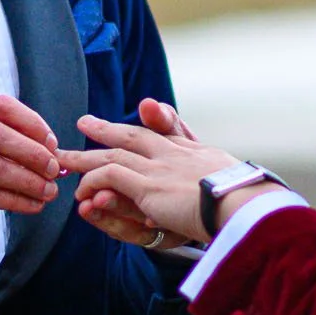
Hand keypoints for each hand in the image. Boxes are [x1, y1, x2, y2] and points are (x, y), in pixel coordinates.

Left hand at [57, 109, 261, 246]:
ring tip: (65, 158)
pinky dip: (94, 180)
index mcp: (200, 154)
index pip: (172, 132)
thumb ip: (232, 180)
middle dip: (109, 129)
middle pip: (135, 136)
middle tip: (85, 123)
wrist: (246, 204)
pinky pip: (111, 176)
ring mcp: (161, 168)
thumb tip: (237, 185)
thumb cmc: (251, 202)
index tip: (144, 110)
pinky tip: (82, 190)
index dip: (155, 122)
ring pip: (114, 154)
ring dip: (88, 157)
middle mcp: (177, 155)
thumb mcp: (242, 183)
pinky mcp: (148, 186)